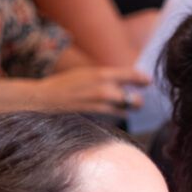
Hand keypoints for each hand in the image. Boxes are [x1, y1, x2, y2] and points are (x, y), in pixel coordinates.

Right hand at [32, 67, 149, 115]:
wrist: (43, 100)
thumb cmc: (63, 86)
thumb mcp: (85, 74)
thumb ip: (105, 77)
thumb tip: (123, 81)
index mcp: (101, 74)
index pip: (132, 75)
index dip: (143, 79)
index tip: (148, 82)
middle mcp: (105, 89)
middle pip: (136, 98)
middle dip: (138, 100)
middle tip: (136, 100)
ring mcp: (101, 105)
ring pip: (128, 110)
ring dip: (129, 109)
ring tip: (124, 107)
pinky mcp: (97, 118)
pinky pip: (117, 117)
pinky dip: (118, 116)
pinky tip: (112, 113)